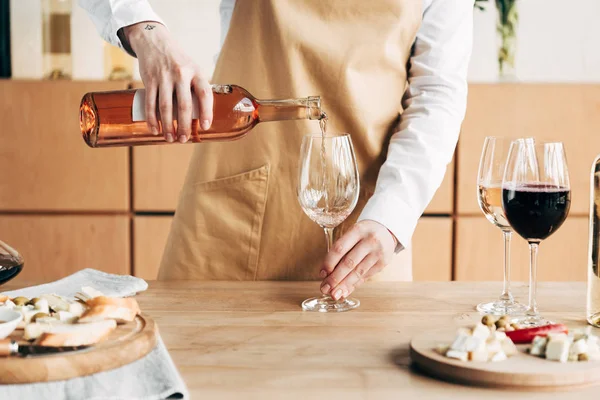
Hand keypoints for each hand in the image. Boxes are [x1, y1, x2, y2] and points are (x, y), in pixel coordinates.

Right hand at [124, 22, 212, 142]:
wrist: (155, 42)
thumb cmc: (178, 61)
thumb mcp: (193, 68)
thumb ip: (196, 88)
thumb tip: (201, 116)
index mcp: (196, 72)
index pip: (204, 93)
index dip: (206, 111)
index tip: (205, 126)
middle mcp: (181, 74)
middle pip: (184, 104)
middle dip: (184, 125)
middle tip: (184, 140)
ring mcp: (164, 77)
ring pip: (166, 106)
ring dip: (168, 126)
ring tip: (170, 138)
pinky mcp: (149, 79)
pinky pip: (150, 102)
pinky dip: (152, 118)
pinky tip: (155, 129)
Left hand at [319, 220, 397, 299]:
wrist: (386, 231)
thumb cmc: (363, 234)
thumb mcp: (352, 234)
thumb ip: (340, 251)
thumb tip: (326, 274)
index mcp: (358, 230)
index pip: (340, 248)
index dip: (329, 262)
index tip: (322, 274)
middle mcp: (370, 241)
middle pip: (349, 262)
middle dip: (335, 278)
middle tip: (325, 289)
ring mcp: (378, 253)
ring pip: (358, 272)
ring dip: (344, 285)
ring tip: (334, 294)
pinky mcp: (383, 263)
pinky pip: (365, 276)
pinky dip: (354, 285)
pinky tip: (345, 291)